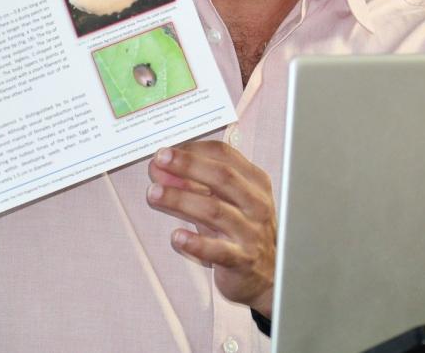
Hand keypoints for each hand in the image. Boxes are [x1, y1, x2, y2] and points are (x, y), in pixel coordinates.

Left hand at [147, 141, 276, 316]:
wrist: (269, 275)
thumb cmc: (243, 231)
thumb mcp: (225, 202)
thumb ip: (194, 185)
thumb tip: (161, 169)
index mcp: (255, 182)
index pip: (225, 155)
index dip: (194, 150)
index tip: (169, 150)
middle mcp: (256, 204)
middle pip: (222, 177)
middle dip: (188, 165)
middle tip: (160, 160)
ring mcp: (251, 232)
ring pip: (215, 210)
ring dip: (181, 199)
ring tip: (154, 193)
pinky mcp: (242, 260)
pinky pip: (218, 250)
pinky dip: (196, 242)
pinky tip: (177, 236)